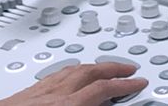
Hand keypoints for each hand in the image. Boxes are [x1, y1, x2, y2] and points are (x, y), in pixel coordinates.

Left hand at [0, 61, 147, 105]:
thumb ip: (86, 104)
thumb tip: (101, 101)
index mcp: (67, 104)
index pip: (103, 88)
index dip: (125, 84)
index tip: (139, 82)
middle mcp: (54, 93)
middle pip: (90, 71)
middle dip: (113, 67)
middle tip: (129, 69)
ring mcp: (40, 90)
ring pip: (73, 69)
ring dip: (94, 66)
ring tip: (106, 67)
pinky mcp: (27, 91)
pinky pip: (57, 74)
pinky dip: (73, 70)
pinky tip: (72, 73)